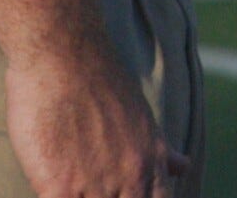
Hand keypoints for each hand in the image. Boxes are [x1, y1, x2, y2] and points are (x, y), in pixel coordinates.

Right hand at [5, 42, 187, 197]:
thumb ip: (161, 151)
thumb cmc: (100, 81)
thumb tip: (184, 167)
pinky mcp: (58, 188)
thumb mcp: (143, 116)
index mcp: (151, 163)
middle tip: (98, 186)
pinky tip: (52, 188)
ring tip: (79, 184)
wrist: (65, 53)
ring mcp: (94, 186)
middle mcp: (129, 178)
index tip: (124, 193)